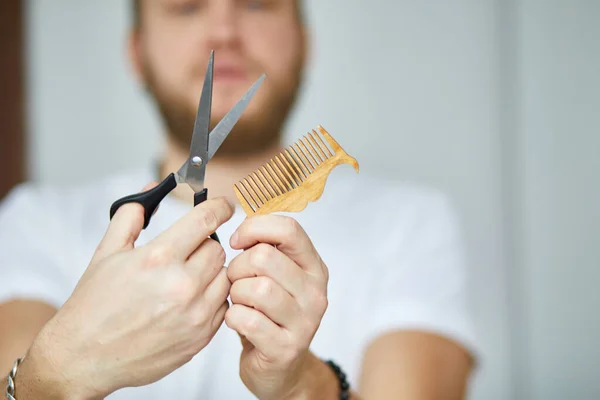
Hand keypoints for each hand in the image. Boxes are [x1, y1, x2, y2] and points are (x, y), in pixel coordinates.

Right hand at [19, 184, 233, 398]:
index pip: (206, 219)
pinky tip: (188, 301)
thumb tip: (150, 189)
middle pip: (217, 248)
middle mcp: (182, 285)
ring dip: (211, 272)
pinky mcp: (201, 337)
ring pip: (225, 276)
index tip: (224, 206)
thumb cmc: (93, 306)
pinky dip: (212, 299)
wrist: (84, 357)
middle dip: (204, 245)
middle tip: (186, 253)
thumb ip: (130, 216)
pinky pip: (224, 305)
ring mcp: (195, 314)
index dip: (219, 207)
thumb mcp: (107, 252)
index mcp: (159, 258)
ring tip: (186, 278)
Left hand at [225, 215, 328, 399]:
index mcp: (314, 267)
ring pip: (256, 288)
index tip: (238, 241)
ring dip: (235, 294)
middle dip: (238, 266)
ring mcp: (305, 322)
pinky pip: (247, 319)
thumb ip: (267, 249)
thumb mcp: (276, 277)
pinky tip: (237, 321)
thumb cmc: (269, 314)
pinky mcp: (286, 348)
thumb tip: (243, 224)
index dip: (255, 228)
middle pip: (265, 256)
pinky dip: (233, 317)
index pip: (289, 229)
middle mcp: (315, 292)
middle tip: (235, 281)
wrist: (280, 368)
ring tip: (238, 302)